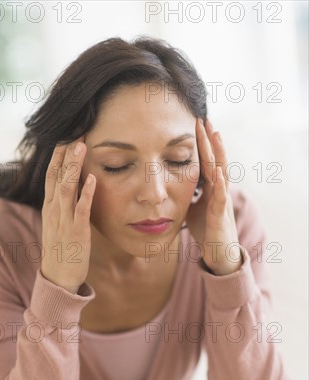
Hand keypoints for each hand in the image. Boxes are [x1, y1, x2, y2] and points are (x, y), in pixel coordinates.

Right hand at [41, 138, 95, 293]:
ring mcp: (64, 221)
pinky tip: (93, 179)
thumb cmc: (61, 251)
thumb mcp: (59, 224)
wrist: (58, 279)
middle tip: (75, 132)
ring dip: (73, 167)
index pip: (51, 175)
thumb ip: (64, 206)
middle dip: (65, 154)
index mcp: (50, 207)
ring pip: (66, 188)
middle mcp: (54, 211)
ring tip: (81, 147)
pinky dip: (86, 194)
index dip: (58, 155)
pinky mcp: (77, 233)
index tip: (67, 136)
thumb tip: (73, 189)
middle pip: (56, 176)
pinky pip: (81, 210)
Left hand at [185, 117, 242, 275]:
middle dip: (209, 139)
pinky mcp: (220, 216)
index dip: (201, 142)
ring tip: (215, 134)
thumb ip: (185, 193)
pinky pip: (221, 198)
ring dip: (218, 153)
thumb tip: (169, 183)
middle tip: (204, 117)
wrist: (220, 253)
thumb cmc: (207, 229)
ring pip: (221, 172)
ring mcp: (221, 201)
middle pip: (214, 159)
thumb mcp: (192, 207)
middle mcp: (218, 190)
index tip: (196, 122)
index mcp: (210, 187)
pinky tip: (217, 171)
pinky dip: (220, 184)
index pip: (205, 159)